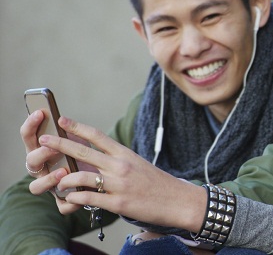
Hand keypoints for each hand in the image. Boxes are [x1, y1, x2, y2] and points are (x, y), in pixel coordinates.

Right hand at [22, 110, 94, 213]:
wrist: (108, 180)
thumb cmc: (88, 156)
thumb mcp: (81, 142)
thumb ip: (71, 134)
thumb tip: (62, 120)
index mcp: (43, 151)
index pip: (29, 137)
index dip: (31, 125)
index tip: (40, 113)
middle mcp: (43, 169)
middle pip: (30, 162)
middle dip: (41, 153)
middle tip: (53, 146)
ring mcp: (51, 187)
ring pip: (36, 187)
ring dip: (47, 179)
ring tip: (63, 171)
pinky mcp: (64, 202)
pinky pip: (62, 206)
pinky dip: (69, 202)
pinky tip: (78, 196)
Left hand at [37, 116, 207, 231]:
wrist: (178, 200)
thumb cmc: (157, 183)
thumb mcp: (138, 165)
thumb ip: (117, 161)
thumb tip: (97, 158)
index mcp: (125, 154)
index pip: (97, 136)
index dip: (77, 127)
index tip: (61, 119)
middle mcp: (120, 166)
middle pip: (84, 152)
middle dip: (60, 145)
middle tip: (43, 140)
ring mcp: (118, 185)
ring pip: (81, 177)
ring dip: (63, 180)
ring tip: (57, 182)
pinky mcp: (118, 203)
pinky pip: (88, 199)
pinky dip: (74, 198)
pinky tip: (70, 198)